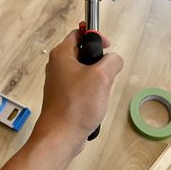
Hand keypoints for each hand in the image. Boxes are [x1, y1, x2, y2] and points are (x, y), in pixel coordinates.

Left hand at [34, 28, 122, 150]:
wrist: (61, 136)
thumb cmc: (79, 103)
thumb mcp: (102, 76)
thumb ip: (112, 60)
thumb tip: (113, 60)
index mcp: (61, 54)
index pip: (79, 33)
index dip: (95, 36)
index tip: (108, 48)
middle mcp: (57, 64)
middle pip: (83, 52)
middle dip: (99, 61)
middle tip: (106, 75)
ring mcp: (58, 81)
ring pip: (84, 70)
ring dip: (97, 77)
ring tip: (100, 91)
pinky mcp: (62, 95)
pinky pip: (81, 84)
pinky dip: (90, 89)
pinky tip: (94, 101)